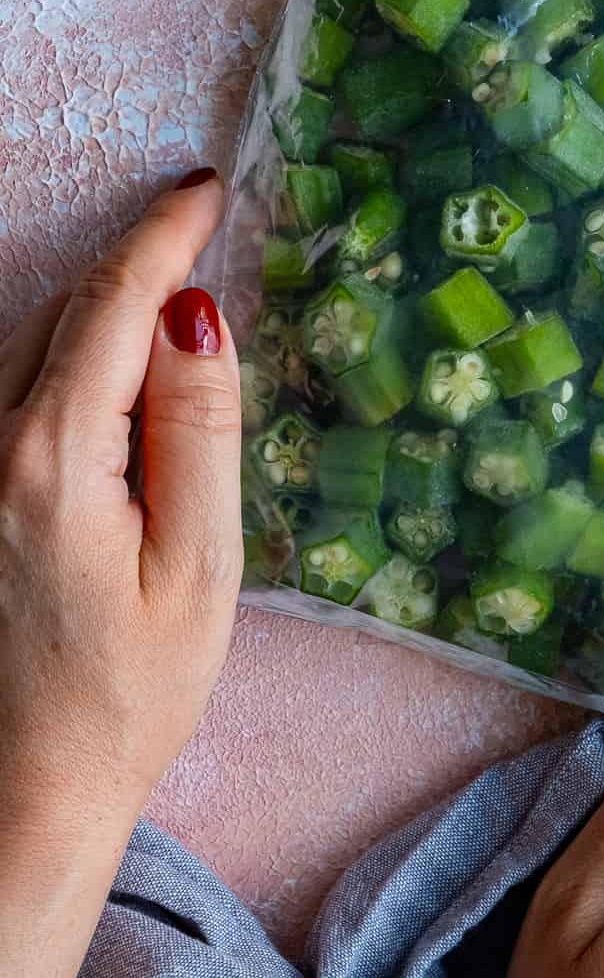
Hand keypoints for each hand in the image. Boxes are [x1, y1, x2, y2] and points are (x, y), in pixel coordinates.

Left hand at [0, 167, 242, 977]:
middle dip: (137, 257)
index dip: (163, 236)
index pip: (116, 305)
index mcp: (54, 456)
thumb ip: (198, 430)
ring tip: (173, 281)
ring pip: (40, 346)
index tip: (205, 186)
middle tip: (201, 219)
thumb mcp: (196, 564)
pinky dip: (77, 353)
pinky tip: (120, 368)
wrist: (28, 791)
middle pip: (71, 313)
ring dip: (106, 303)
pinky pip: (25, 391)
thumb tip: (199, 314)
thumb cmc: (132, 691)